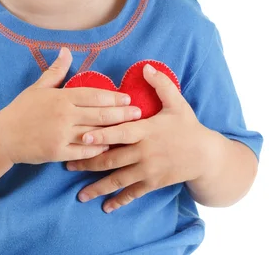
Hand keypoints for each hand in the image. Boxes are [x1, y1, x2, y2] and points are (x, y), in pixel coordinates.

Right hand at [0, 47, 140, 164]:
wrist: (3, 136)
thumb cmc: (22, 110)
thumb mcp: (38, 87)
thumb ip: (56, 71)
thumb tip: (66, 50)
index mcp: (61, 97)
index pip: (93, 95)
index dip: (112, 96)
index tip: (128, 98)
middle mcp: (64, 115)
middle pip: (99, 114)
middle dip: (121, 114)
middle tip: (139, 113)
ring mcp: (61, 134)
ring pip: (94, 132)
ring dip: (114, 132)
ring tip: (131, 131)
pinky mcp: (58, 152)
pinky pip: (83, 151)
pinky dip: (98, 148)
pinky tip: (110, 146)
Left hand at [66, 63, 207, 212]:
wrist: (205, 156)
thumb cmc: (188, 126)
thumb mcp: (177, 102)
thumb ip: (160, 84)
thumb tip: (147, 66)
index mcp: (147, 131)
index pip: (121, 133)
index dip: (102, 135)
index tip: (83, 138)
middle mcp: (145, 152)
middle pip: (113, 159)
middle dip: (89, 163)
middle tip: (68, 165)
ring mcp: (148, 171)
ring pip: (119, 180)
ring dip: (98, 187)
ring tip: (80, 194)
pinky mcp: (153, 183)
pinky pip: (133, 193)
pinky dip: (119, 201)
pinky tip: (106, 207)